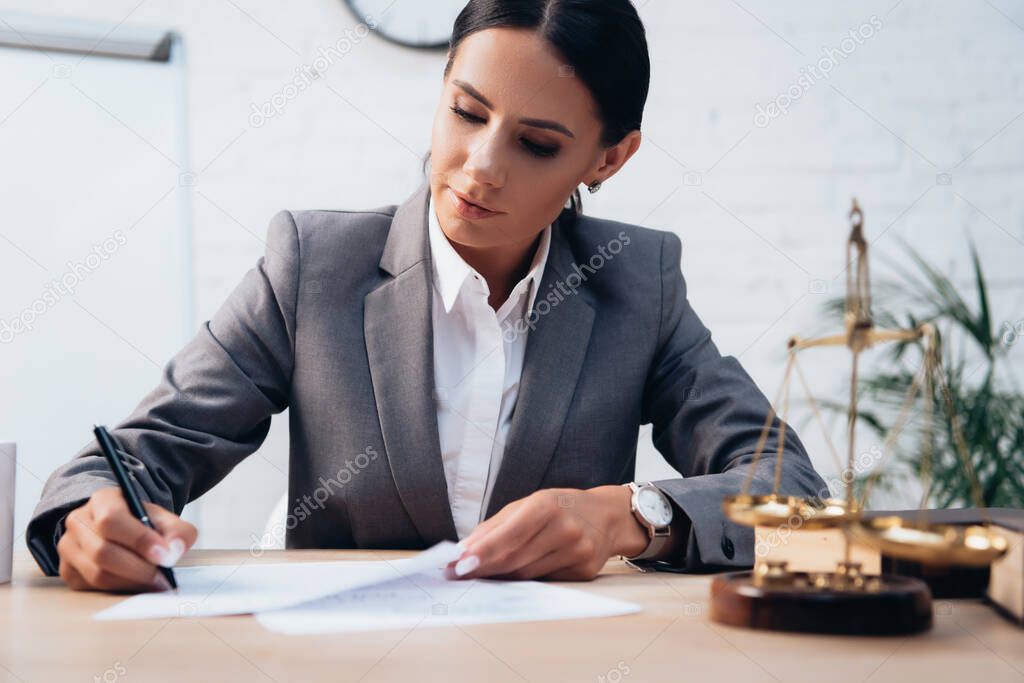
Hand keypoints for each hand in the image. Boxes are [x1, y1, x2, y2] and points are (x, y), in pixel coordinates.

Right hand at [57, 487, 197, 592]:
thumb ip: (177, 531)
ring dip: (131, 582)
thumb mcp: (164, 519)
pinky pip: (93, 588)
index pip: (112, 519)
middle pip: (102, 551)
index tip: (164, 555)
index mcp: (102, 500)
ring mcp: (69, 548)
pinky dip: (119, 590)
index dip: (139, 540)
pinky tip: (138, 585)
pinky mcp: (68, 571)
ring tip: (155, 583)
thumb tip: (173, 552)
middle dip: (138, 568)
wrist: (122, 529)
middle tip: (163, 577)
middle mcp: (78, 521)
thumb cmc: (142, 522)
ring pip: (97, 574)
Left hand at [445, 486, 649, 580]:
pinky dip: (522, 581)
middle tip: (457, 573)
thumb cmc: (560, 508)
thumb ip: (496, 526)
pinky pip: (543, 582)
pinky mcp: (583, 572)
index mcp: (547, 505)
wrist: (606, 517)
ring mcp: (577, 552)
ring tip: (480, 574)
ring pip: (526, 575)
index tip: (458, 564)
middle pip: (515, 559)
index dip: (483, 552)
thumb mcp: (528, 504)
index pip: (510, 534)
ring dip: (499, 577)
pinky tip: (510, 577)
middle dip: (483, 568)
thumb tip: (464, 550)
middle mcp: (565, 529)